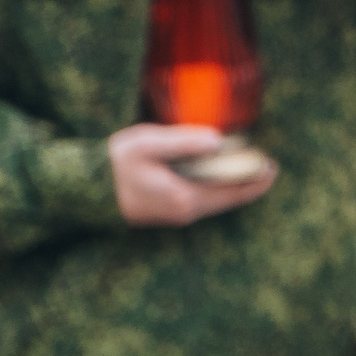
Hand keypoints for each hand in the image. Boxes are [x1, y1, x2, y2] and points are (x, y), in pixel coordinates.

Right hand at [110, 125, 276, 225]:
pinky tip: (222, 175)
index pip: (232, 190)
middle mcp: (184, 212)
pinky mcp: (166, 211)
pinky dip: (218, 189)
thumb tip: (218, 141)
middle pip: (228, 199)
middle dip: (250, 183)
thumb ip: (184, 142)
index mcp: (185, 197)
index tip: (273, 165)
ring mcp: (175, 215)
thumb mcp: (148, 144)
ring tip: (252, 168)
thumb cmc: (114, 164)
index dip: (255, 178)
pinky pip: (203, 201)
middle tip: (270, 167)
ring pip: (217, 202)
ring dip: (235, 186)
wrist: (81, 190)